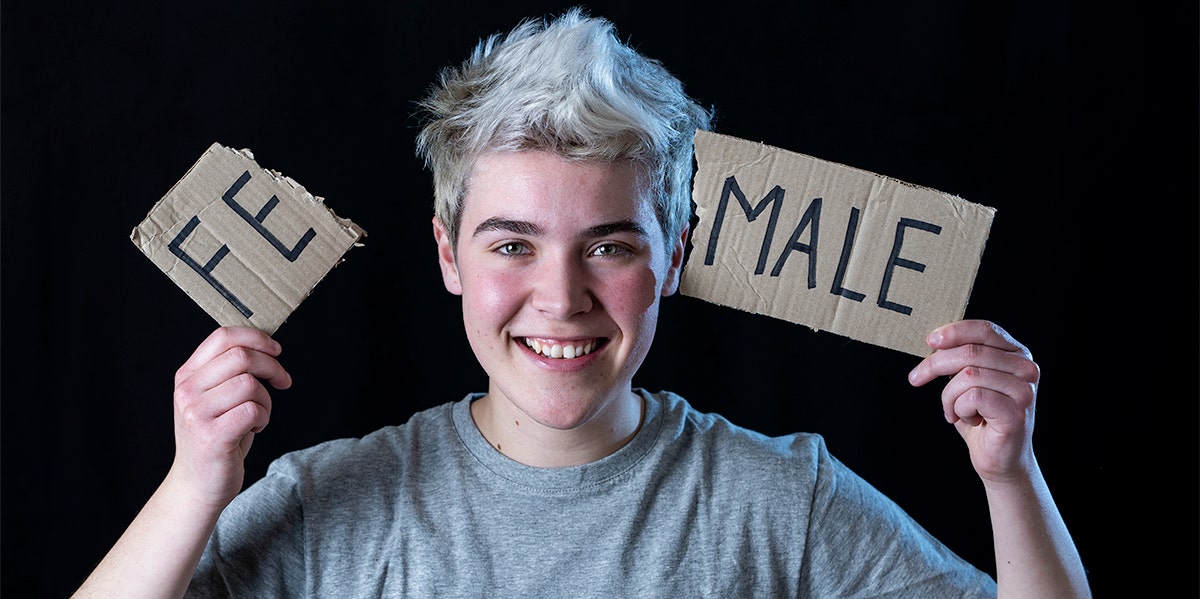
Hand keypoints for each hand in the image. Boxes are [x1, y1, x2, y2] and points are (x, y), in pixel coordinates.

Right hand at [168, 327, 291, 509]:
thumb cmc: (216, 437)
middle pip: (241, 356)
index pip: (223, 337)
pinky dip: (263, 419)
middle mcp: (187, 391)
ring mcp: (196, 413)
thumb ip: (230, 371)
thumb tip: (267, 347)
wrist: (198, 484)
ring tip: (258, 416)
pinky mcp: (211, 436)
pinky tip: (253, 429)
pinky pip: (253, 411)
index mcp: (188, 375)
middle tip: (283, 382)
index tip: (276, 351)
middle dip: (272, 367)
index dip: (256, 338)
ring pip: (250, 384)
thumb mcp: (215, 397)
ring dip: (266, 400)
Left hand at [907, 319, 1038, 483]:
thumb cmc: (981, 417)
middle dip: (934, 365)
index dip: (954, 331)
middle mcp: (1026, 368)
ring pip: (967, 375)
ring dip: (948, 396)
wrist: (999, 459)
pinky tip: (966, 420)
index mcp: (1017, 354)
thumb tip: (935, 340)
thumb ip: (959, 359)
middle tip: (916, 378)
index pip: (984, 329)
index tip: (929, 341)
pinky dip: (959, 409)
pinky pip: (973, 397)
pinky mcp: (1016, 412)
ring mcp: (1024, 390)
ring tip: (953, 410)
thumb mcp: (967, 381)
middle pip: (970, 352)